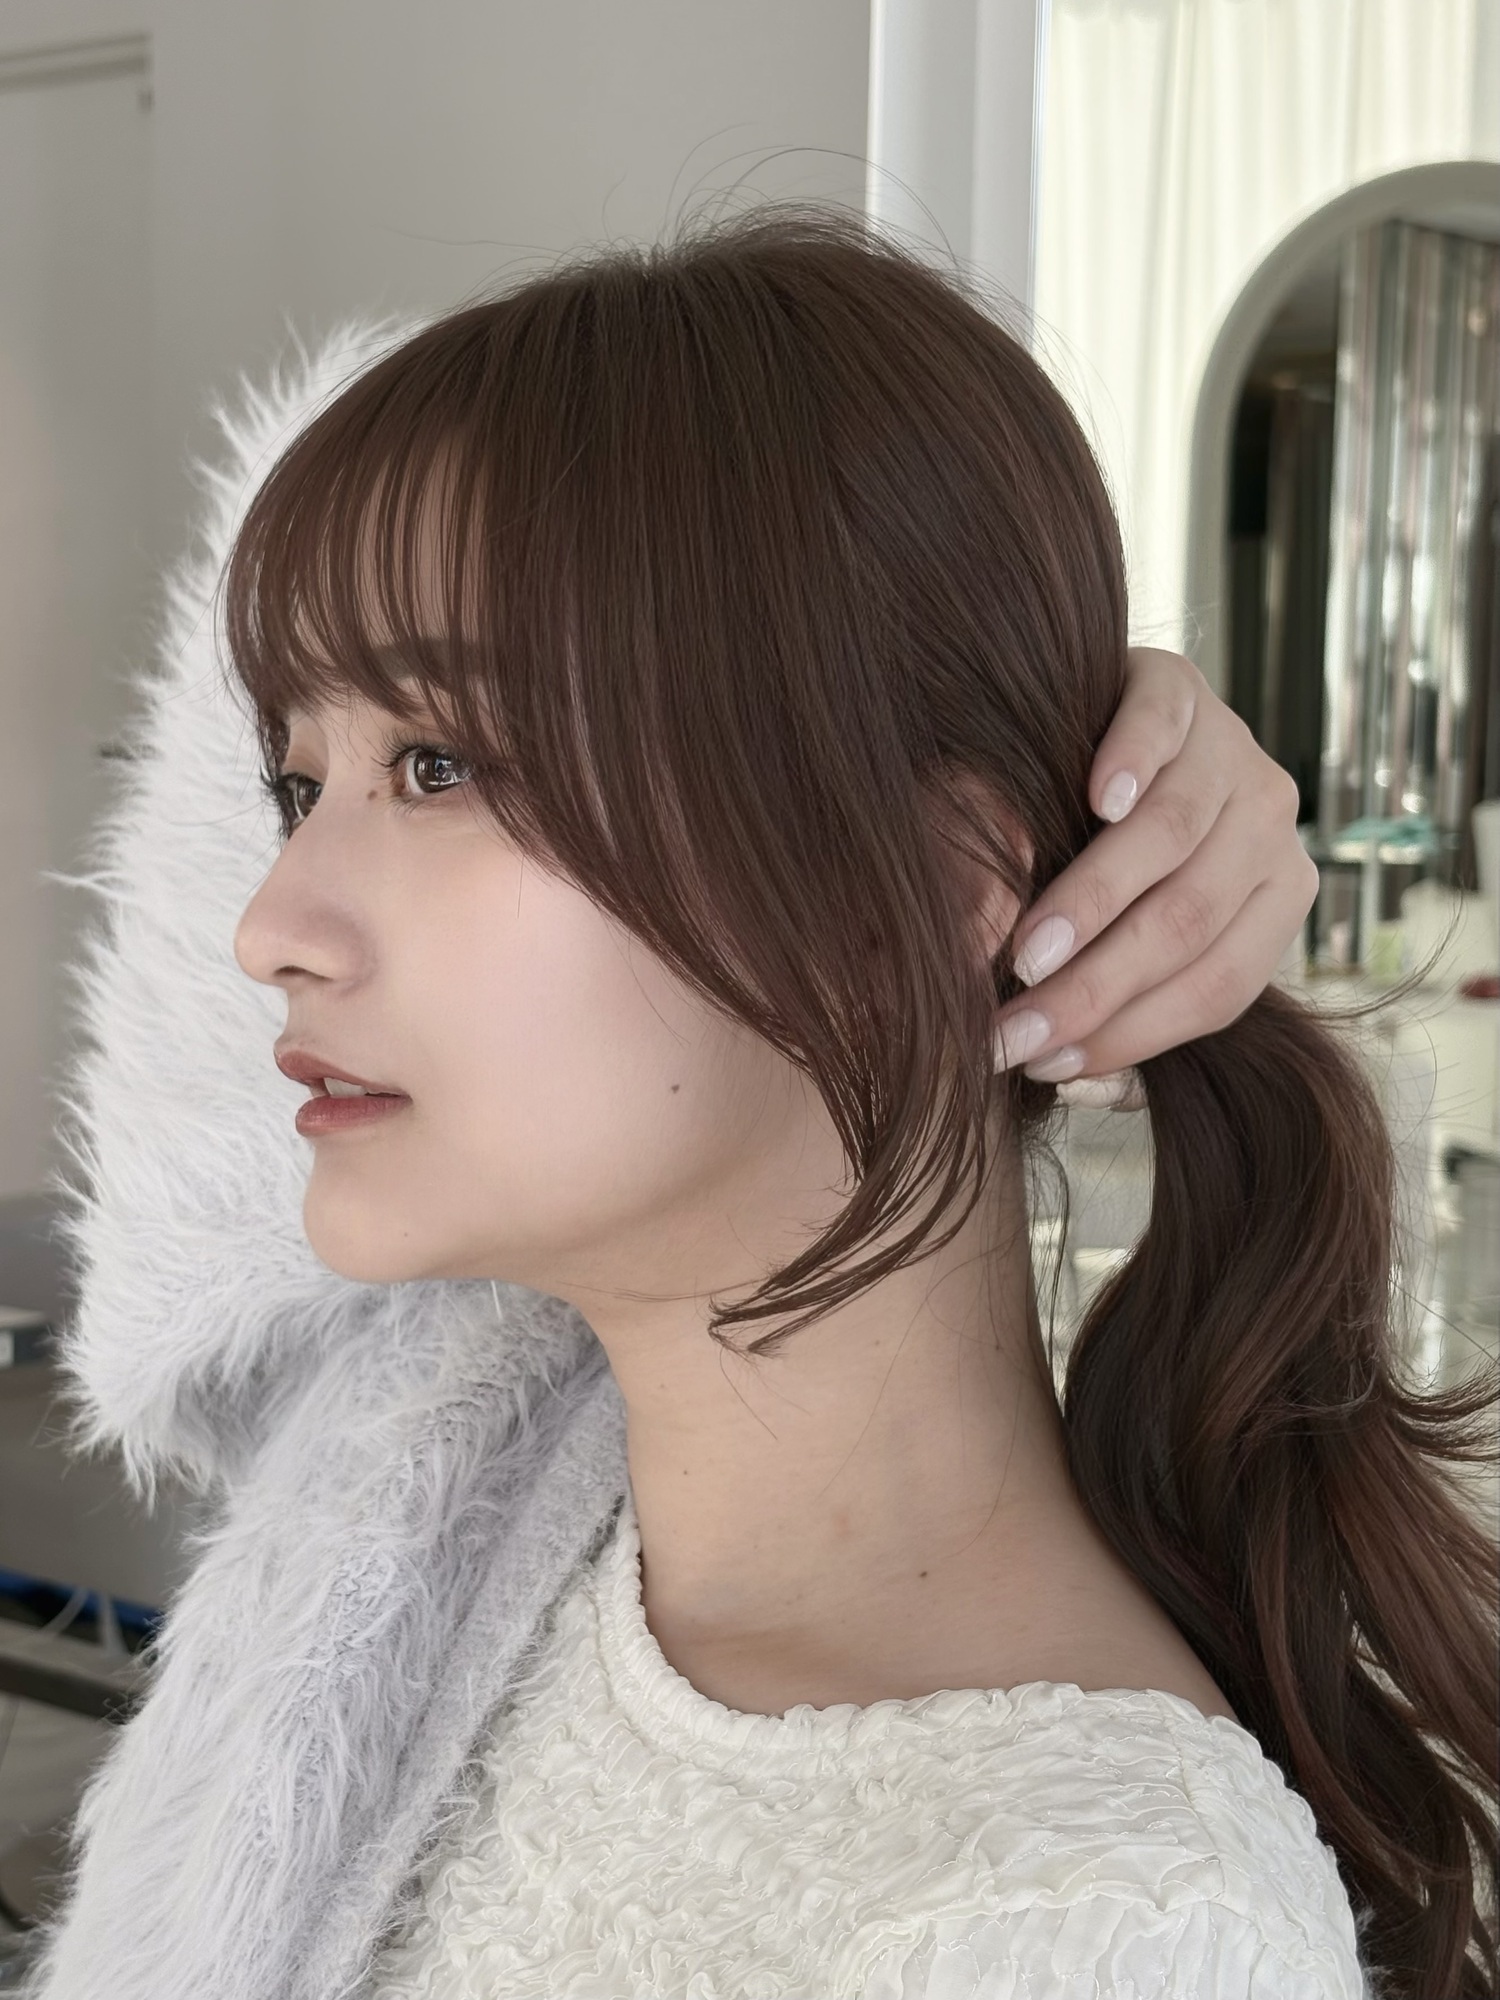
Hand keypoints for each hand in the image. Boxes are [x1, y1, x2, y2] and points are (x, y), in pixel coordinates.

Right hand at [992, 647, 1319, 1107]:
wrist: (1102, 722)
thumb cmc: (1105, 853)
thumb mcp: (1127, 936)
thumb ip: (1117, 1006)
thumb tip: (1072, 1086)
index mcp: (1276, 899)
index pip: (1216, 990)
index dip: (1130, 1037)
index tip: (1043, 1066)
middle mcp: (1272, 826)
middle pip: (1188, 924)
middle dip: (1093, 988)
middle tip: (1012, 1029)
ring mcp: (1232, 750)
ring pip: (1172, 842)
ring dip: (1093, 904)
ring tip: (1026, 952)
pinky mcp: (1180, 689)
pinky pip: (1163, 731)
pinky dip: (1130, 765)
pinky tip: (1092, 799)